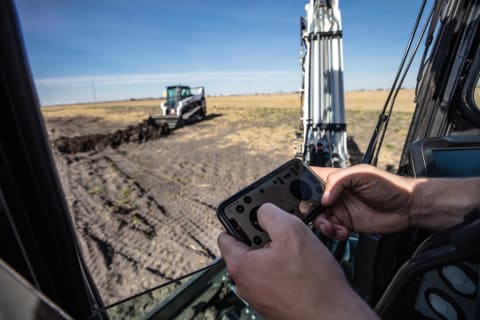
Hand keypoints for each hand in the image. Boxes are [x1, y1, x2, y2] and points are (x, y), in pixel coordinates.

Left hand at [217, 203, 375, 319]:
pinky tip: (303, 267)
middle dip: (264, 236)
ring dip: (278, 253)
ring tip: (298, 251)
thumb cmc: (314, 283)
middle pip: (247, 248)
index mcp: (241, 266)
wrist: (335, 316)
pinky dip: (286, 269)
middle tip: (284, 232)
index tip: (254, 214)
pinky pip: (275, 278)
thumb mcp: (291, 230)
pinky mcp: (275, 303)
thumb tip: (263, 210)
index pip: (225, 234)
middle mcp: (246, 284)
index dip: (240, 219)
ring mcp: (260, 296)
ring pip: (264, 263)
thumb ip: (270, 214)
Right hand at [310, 164, 416, 239]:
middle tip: (319, 214)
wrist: (408, 207)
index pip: (310, 179)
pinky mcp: (346, 224)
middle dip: (310, 211)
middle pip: (310, 202)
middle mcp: (334, 193)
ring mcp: (339, 209)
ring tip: (332, 226)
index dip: (302, 188)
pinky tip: (342, 231)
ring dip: (322, 224)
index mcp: (335, 178)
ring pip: (319, 219)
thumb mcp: (362, 174)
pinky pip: (331, 230)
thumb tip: (323, 197)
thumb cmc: (390, 185)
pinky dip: (333, 233)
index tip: (305, 198)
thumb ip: (338, 181)